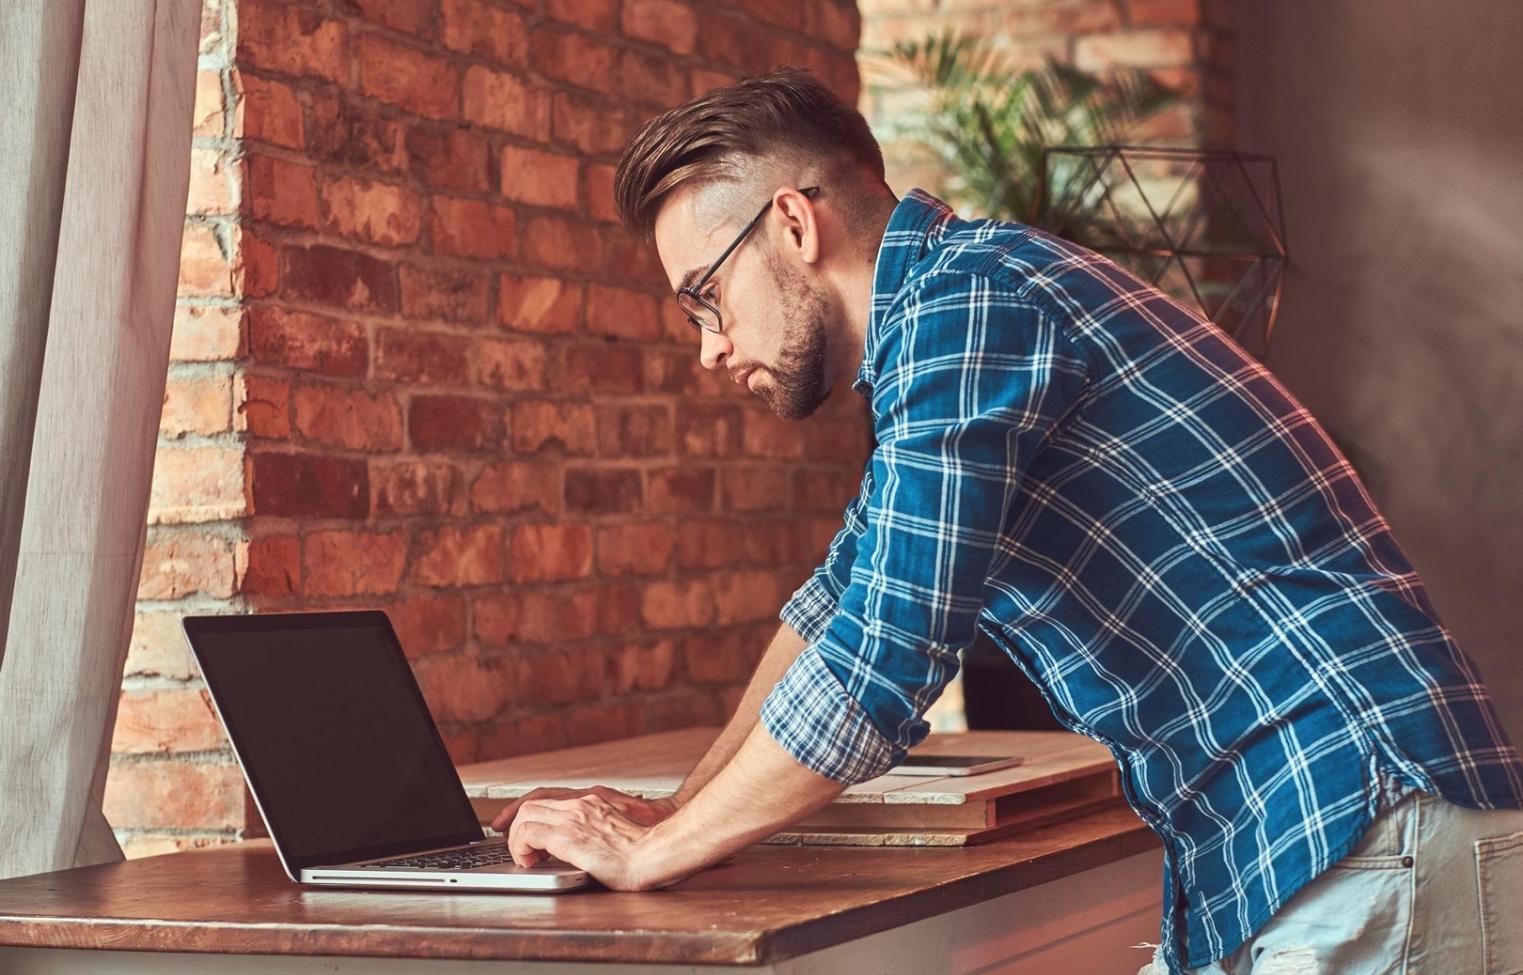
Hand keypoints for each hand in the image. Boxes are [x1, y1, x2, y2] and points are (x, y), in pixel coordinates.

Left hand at [506, 793, 677, 890]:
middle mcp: (580, 805)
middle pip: (531, 804)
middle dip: (515, 826)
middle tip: (519, 848)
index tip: (515, 826)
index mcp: (592, 802)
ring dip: (518, 839)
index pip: (547, 797)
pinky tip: (531, 862)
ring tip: (526, 858)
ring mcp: (573, 818)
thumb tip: (586, 847)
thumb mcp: (617, 831)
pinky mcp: (567, 836)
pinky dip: (521, 848)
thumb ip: (598, 830)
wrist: (655, 853)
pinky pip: (528, 834)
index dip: (525, 811)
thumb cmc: (644, 850)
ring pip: (525, 817)